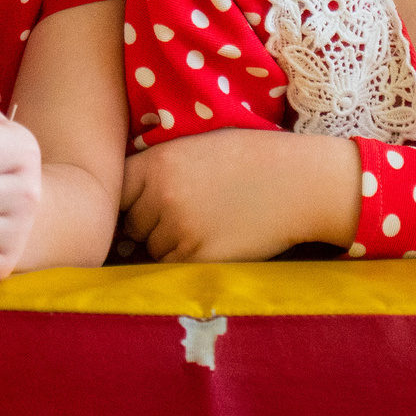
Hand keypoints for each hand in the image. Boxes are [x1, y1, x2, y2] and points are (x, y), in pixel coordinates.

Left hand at [118, 129, 357, 263]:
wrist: (300, 182)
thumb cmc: (252, 159)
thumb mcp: (197, 146)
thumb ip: (159, 167)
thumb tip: (125, 199)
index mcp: (158, 163)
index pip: (115, 192)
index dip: (126, 201)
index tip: (139, 205)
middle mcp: (162, 196)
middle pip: (131, 225)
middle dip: (147, 226)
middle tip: (183, 215)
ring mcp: (179, 230)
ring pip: (151, 250)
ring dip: (167, 246)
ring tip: (203, 226)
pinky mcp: (199, 258)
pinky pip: (172, 268)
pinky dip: (185, 262)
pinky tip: (212, 241)